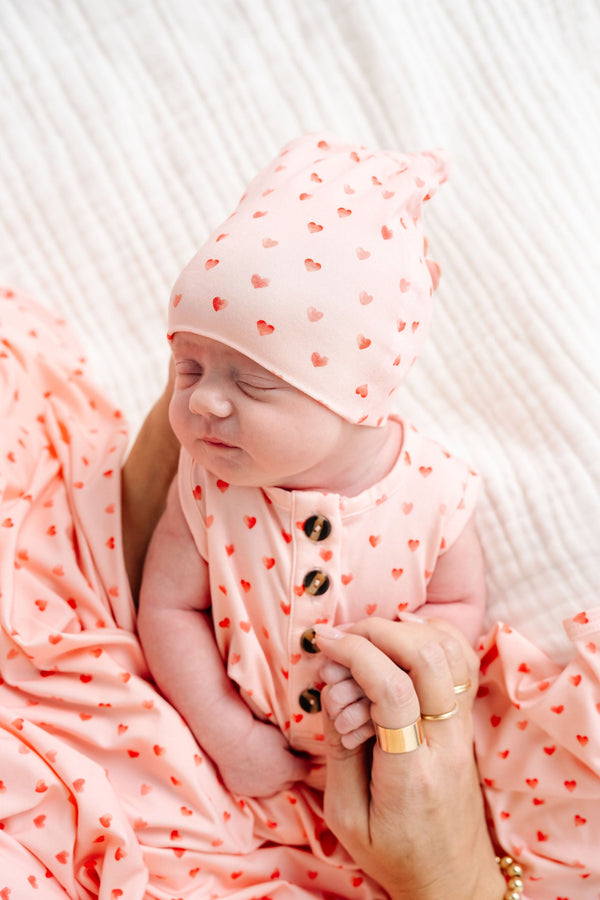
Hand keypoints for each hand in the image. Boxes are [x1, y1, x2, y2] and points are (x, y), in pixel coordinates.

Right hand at [216, 718, 310, 797]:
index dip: (303, 763)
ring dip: (273, 781)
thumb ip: (294, 751)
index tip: (300, 756)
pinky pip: (254, 789)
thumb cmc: (259, 733)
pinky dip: (255, 782)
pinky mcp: (242, 790)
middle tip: (282, 760)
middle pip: (290, 782)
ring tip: (266, 765)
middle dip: (289, 773)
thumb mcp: (282, 738)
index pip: (305, 771)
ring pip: (272, 789)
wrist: (231, 738)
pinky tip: (250, 770)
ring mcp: (257, 790)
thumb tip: (301, 756)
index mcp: (288, 771)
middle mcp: (275, 786)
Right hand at [316, 618, 504, 899]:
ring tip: (365, 637)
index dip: (355, 654)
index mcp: (411, 772)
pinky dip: (431, 635)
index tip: (322, 643)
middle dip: (376, 631)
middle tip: (339, 636)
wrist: (451, 877)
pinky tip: (398, 640)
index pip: (394, 690)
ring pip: (452, 651)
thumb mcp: (346, 815)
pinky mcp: (467, 721)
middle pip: (428, 658)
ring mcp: (463, 728)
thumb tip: (333, 686)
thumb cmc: (393, 853)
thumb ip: (338, 749)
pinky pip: (462, 660)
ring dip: (404, 630)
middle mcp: (446, 742)